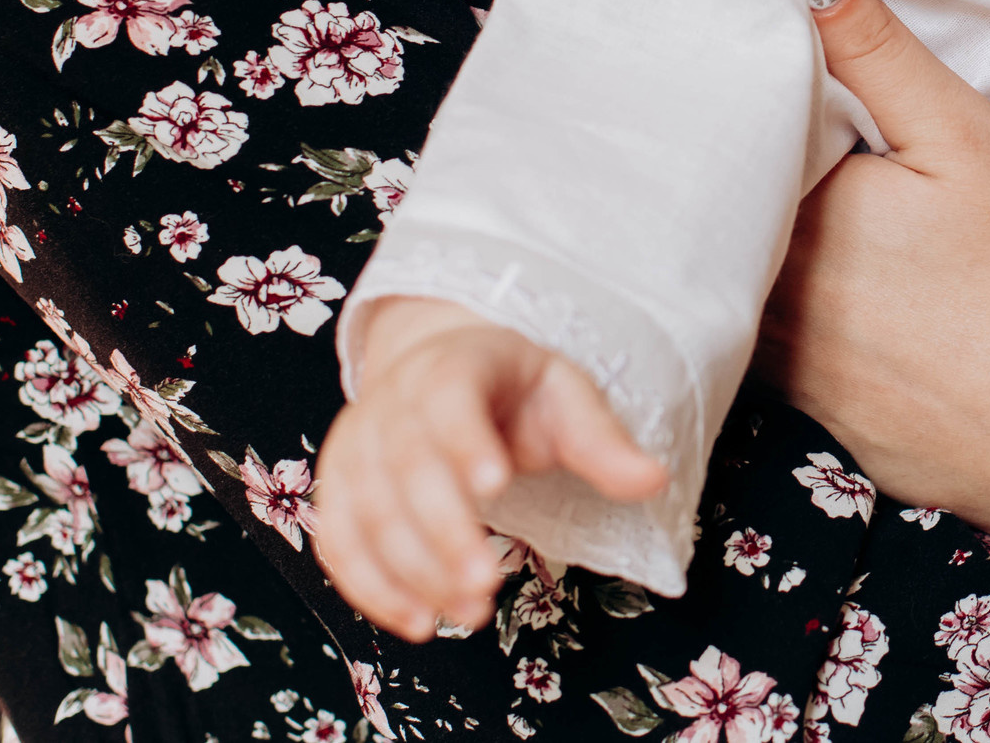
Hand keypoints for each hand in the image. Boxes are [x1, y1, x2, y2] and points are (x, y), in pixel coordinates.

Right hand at [312, 295, 665, 639]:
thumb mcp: (565, 396)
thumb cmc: (512, 390)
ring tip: (469, 612)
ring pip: (368, 514)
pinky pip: (339, 543)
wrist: (439, 370)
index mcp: (450, 368)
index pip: (449, 399)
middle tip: (486, 584)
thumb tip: (653, 480)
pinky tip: (419, 621)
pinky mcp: (336, 491)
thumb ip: (601, 441)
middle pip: (405, 469)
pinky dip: (371, 588)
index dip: (465, 441)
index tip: (497, 485)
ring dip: (412, 572)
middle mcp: (390, 404)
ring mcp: (356, 448)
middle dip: (443, 533)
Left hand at [755, 0, 989, 561]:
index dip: (727, 102)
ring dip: (732, 241)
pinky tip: (815, 287)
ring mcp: (777, 366)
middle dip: (722, 169)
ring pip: (722, 279)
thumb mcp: (962, 134)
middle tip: (748, 122)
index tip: (734, 64)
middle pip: (710, 213)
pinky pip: (753, 342)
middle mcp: (762, 296)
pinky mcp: (802, 415)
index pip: (718, 139)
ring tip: (780, 201)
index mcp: (794, 214)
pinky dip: (764, 306)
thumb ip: (873, 48)